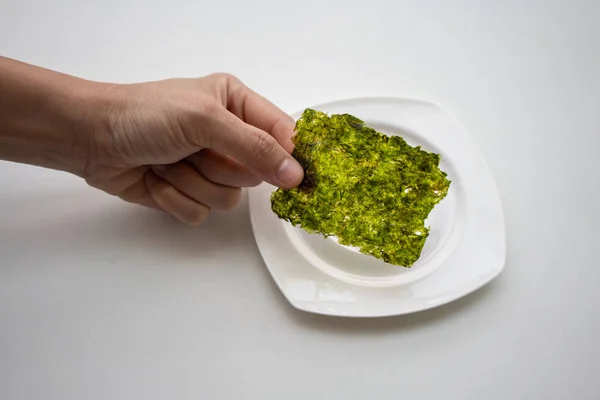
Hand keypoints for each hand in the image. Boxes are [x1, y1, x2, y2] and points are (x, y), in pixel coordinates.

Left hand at [84, 74, 303, 224]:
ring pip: (229, 199)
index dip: (288, 157)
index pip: (281, 134)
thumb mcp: (205, 120)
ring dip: (194, 183)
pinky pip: (202, 213)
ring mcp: (207, 167)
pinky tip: (157, 178)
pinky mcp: (188, 192)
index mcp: (236, 104)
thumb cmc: (145, 115)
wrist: (90, 138)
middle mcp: (226, 136)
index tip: (293, 179)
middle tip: (194, 151)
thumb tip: (295, 174)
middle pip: (256, 174)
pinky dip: (177, 199)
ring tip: (168, 162)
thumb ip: (255, 147)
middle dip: (221, 168)